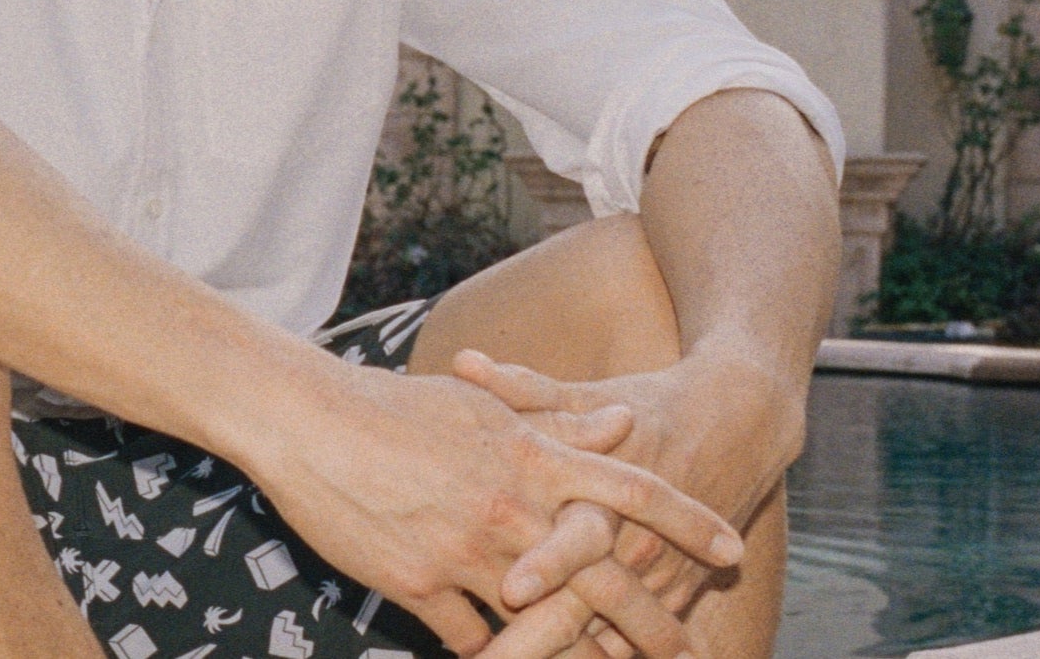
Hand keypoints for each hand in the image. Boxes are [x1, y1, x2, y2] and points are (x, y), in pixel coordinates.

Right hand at [236, 356, 744, 656]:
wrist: (308, 419)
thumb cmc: (395, 406)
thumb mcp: (485, 407)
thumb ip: (559, 420)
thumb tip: (623, 422)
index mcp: (531, 456)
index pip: (628, 488)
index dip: (684, 520)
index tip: (731, 549)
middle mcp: (511, 506)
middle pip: (603, 573)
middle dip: (654, 621)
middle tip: (691, 652)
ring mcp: (467, 550)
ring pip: (546, 622)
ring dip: (587, 658)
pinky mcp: (418, 584)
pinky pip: (475, 641)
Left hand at [454, 349, 797, 658]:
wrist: (737, 424)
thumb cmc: (648, 404)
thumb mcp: (587, 393)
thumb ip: (523, 388)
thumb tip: (464, 361)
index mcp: (608, 487)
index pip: (579, 534)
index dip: (547, 563)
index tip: (509, 589)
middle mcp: (637, 539)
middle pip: (589, 604)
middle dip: (538, 640)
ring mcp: (660, 573)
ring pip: (612, 636)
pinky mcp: (677, 592)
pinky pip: (637, 643)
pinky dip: (603, 658)